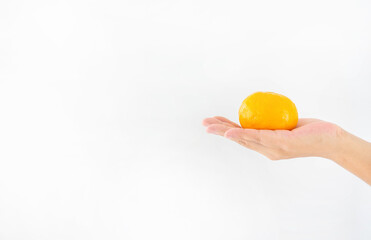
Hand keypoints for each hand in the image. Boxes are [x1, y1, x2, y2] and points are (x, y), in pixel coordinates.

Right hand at [202, 116, 341, 159]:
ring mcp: (273, 149)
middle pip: (239, 140)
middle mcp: (268, 151)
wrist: (332, 140)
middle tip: (204, 124)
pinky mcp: (281, 145)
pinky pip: (257, 137)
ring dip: (224, 132)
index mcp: (268, 147)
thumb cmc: (312, 131)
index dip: (228, 130)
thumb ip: (275, 122)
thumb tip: (265, 109)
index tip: (216, 122)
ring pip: (244, 139)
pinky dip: (241, 135)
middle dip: (220, 132)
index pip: (244, 137)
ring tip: (210, 127)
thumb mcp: (290, 125)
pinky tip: (229, 132)